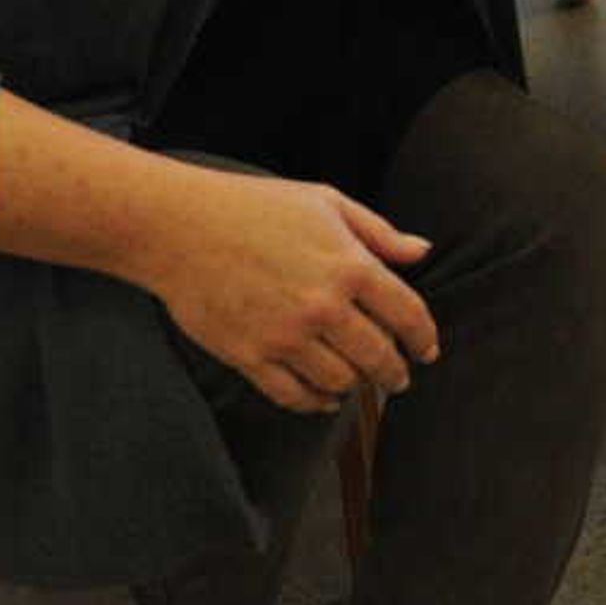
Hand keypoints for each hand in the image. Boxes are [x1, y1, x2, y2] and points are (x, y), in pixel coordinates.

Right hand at [132, 163, 439, 413]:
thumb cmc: (252, 205)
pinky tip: (323, 396)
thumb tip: (420, 252)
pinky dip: (316, 402)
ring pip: (341, 382)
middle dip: (395, 373)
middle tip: (399, 378)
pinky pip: (295, 395)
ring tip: (357, 382)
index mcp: (349, 265)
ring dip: (356, 386)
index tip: (428, 351)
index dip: (424, 338)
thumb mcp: (324, 202)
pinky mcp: (250, 356)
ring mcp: (286, 336)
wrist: (177, 226)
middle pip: (378, 358)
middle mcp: (323, 306)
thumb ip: (379, 232)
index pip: (407, 314)